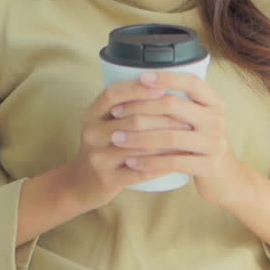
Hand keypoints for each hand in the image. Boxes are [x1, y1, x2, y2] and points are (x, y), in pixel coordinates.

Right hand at [62, 78, 195, 212]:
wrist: (81, 184)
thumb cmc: (103, 147)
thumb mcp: (104, 123)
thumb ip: (125, 106)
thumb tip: (164, 85)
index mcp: (91, 114)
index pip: (114, 94)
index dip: (138, 89)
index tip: (163, 88)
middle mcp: (91, 133)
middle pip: (132, 120)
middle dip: (164, 119)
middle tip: (187, 119)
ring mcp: (98, 158)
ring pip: (140, 147)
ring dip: (167, 143)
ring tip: (187, 139)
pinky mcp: (108, 179)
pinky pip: (141, 171)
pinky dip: (161, 165)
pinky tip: (177, 162)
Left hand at [107, 71, 252, 207]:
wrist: (227, 179)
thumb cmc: (202, 145)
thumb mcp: (200, 121)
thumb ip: (182, 105)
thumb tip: (142, 84)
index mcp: (215, 103)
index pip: (191, 82)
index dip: (167, 78)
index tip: (141, 78)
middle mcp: (217, 120)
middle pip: (174, 106)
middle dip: (140, 107)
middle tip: (116, 112)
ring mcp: (215, 144)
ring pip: (170, 136)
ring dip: (139, 137)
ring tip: (117, 138)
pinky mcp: (209, 166)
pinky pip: (173, 162)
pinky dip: (149, 162)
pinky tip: (131, 162)